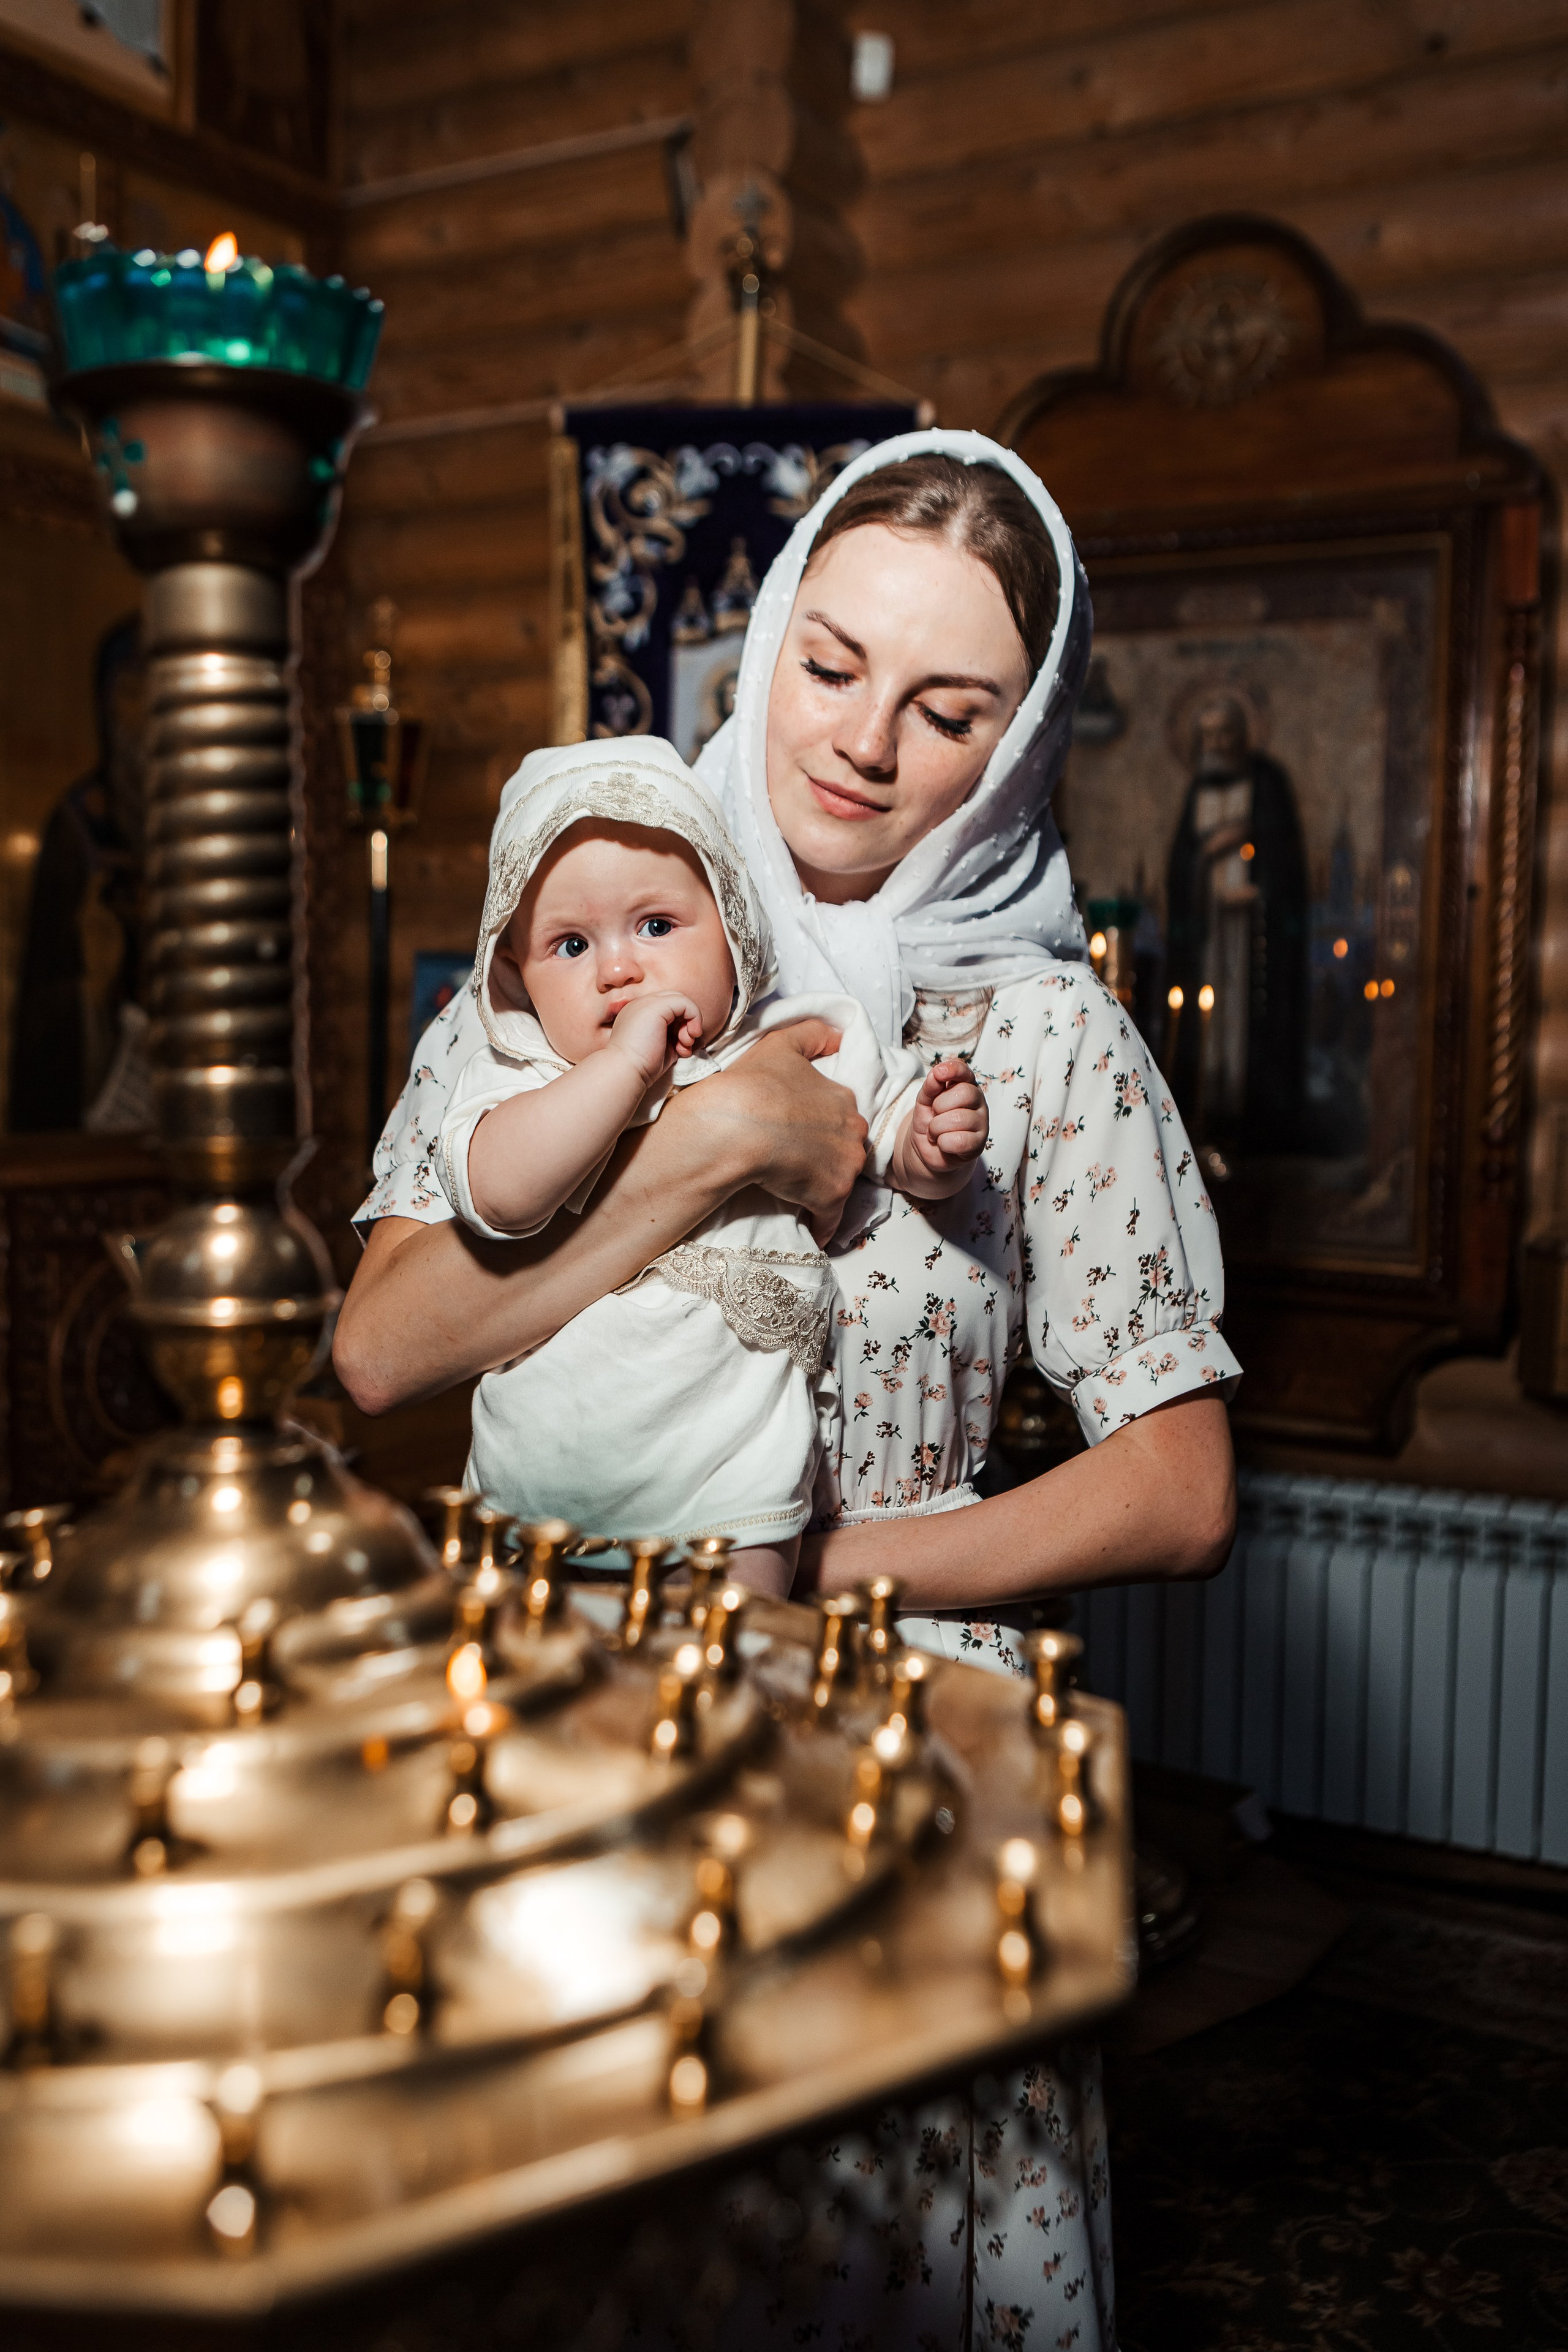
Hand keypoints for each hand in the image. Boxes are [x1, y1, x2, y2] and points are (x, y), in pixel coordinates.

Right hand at [607, 991, 702, 1086]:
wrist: (624, 1071)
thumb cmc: (642, 1066)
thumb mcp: (664, 1048)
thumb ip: (677, 1039)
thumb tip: (698, 1038)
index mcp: (640, 1013)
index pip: (669, 1009)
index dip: (681, 1025)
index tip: (682, 1047)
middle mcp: (641, 1004)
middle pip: (676, 1002)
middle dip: (687, 1023)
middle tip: (686, 1044)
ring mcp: (647, 1002)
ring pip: (682, 1000)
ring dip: (691, 1023)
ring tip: (685, 1045)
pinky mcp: (656, 1006)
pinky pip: (685, 1003)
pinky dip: (694, 1018)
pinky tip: (688, 1038)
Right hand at [676, 1018, 866, 1243]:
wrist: (737, 1125)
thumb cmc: (755, 1084)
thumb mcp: (782, 1043)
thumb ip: (813, 1034)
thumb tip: (838, 1036)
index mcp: (844, 1098)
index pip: (840, 1116)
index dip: (821, 1125)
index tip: (802, 1132)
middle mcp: (853, 1131)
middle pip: (846, 1148)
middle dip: (828, 1155)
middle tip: (798, 1161)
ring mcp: (846, 1166)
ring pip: (841, 1180)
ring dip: (824, 1187)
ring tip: (798, 1192)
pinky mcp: (831, 1197)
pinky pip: (831, 1219)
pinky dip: (823, 1226)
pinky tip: (812, 1232)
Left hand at [905, 1058, 987, 1180]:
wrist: (926, 1150)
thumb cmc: (929, 1121)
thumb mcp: (924, 1101)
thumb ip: (930, 1087)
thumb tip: (936, 1074)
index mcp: (966, 1086)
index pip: (965, 1072)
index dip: (953, 1070)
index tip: (939, 1073)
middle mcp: (978, 1102)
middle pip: (964, 1093)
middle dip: (939, 1106)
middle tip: (934, 1115)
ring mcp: (981, 1123)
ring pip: (959, 1119)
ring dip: (937, 1128)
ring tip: (935, 1132)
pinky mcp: (979, 1144)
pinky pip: (959, 1140)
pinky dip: (943, 1143)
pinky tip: (944, 1143)